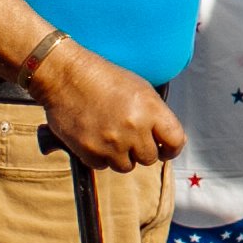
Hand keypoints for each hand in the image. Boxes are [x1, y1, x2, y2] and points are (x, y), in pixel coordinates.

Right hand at [34, 44, 188, 170]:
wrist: (67, 77)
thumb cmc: (105, 79)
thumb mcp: (140, 89)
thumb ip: (155, 115)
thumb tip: (165, 139)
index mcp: (151, 109)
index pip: (175, 141)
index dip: (172, 149)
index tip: (166, 150)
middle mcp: (134, 128)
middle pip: (149, 158)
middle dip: (142, 150)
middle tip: (130, 138)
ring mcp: (112, 142)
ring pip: (126, 166)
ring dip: (120, 156)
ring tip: (110, 136)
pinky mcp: (90, 151)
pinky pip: (102, 165)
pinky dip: (99, 156)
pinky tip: (95, 138)